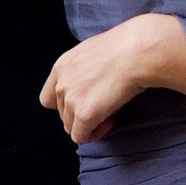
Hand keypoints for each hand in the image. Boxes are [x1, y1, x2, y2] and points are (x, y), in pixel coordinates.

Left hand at [40, 12, 185, 144]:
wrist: (137, 51)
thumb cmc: (125, 47)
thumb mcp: (94, 53)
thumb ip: (83, 69)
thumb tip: (91, 85)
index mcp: (61, 67)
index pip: (49, 98)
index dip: (66, 105)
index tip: (86, 101)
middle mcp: (60, 84)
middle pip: (63, 115)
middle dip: (82, 114)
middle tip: (106, 105)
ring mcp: (70, 100)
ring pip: (71, 127)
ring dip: (90, 124)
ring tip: (111, 110)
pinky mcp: (84, 114)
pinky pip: (81, 137)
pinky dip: (95, 133)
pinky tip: (110, 120)